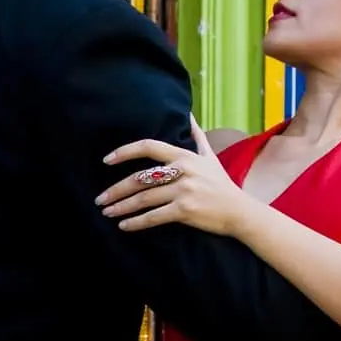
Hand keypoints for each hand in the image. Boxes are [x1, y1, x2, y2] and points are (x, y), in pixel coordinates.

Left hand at [95, 118, 252, 237]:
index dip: (125, 152)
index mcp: (184, 156)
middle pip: (140, 177)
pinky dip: (136, 222)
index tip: (106, 159)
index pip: (148, 146)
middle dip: (116, 189)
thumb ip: (196, 135)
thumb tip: (188, 114)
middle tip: (100, 199)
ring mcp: (184, 191)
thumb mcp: (210, 156)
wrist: (240, 211)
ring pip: (144, 198)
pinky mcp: (185, 210)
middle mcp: (183, 170)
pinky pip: (154, 216)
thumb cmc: (222, 184)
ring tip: (107, 212)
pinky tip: (124, 225)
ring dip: (121, 207)